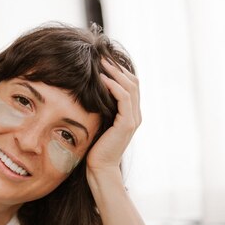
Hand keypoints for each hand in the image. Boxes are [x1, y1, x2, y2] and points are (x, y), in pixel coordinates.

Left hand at [86, 59, 140, 173]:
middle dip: (118, 67)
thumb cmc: (94, 147)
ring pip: (130, 87)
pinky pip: (124, 99)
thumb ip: (100, 108)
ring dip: (115, 73)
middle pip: (133, 82)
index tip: (103, 60)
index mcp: (130, 114)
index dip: (119, 71)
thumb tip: (89, 91)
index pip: (130, 85)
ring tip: (101, 63)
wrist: (99, 168)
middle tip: (102, 56)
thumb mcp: (98, 122)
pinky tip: (102, 79)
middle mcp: (135, 115)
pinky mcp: (127, 125)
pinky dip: (114, 86)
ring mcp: (133, 119)